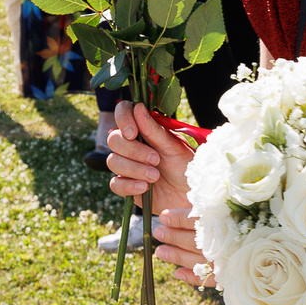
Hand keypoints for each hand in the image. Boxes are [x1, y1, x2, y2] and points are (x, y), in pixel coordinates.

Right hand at [104, 103, 208, 279]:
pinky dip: (129, 185)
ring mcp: (128, 166)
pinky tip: (145, 188)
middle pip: (114, 139)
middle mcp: (133, 145)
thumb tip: (138, 107)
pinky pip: (115, 184)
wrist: (192, 197)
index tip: (133, 133)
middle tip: (156, 160)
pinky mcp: (127, 186)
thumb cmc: (187, 168)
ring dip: (133, 169)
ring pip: (113, 161)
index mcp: (144, 129)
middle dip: (133, 150)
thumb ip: (154, 130)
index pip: (123, 112)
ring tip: (155, 176)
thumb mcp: (174, 148)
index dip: (123, 119)